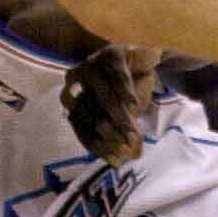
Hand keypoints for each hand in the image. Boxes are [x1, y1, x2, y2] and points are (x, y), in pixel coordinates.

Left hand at [61, 44, 160, 168]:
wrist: (144, 62)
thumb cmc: (128, 93)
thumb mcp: (125, 118)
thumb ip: (120, 136)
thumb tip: (119, 162)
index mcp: (73, 99)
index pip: (80, 126)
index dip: (98, 144)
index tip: (117, 158)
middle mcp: (76, 82)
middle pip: (91, 113)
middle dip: (112, 133)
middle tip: (129, 147)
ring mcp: (92, 66)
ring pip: (106, 97)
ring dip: (121, 117)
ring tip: (134, 132)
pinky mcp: (112, 55)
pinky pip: (118, 76)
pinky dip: (125, 91)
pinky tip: (133, 105)